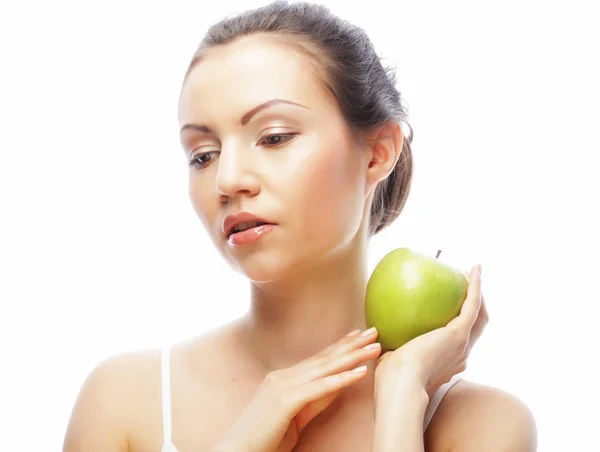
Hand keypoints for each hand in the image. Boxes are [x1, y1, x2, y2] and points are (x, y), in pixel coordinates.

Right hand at [213, 328, 381, 451]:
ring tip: (375, 347)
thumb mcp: (294, 416)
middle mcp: (283, 377)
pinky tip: (361, 371)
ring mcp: (283, 386)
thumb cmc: (264, 439)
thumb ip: (314, 399)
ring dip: (354, 356)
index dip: (340, 346)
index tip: (358, 335)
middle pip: (325, 358)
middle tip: (374, 331)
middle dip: (351, 344)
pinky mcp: (286, 401)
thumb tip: (337, 386)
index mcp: (283, 379)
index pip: (318, 359)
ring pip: (326, 368)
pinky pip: (320, 388)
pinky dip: (343, 378)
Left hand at [374, 264, 487, 402]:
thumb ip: (388, 344)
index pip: (458, 343)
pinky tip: (474, 268)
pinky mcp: (459, 332)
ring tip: (472, 274)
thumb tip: (374, 330)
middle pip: (476, 328)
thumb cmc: (389, 378)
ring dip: (479, 294)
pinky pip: (473, 303)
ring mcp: (463, 344)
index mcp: (447, 363)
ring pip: (480, 315)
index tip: (450, 311)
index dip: (459, 326)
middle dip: (475, 308)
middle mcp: (460, 355)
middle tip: (467, 287)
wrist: (401, 385)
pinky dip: (476, 285)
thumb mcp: (390, 357)